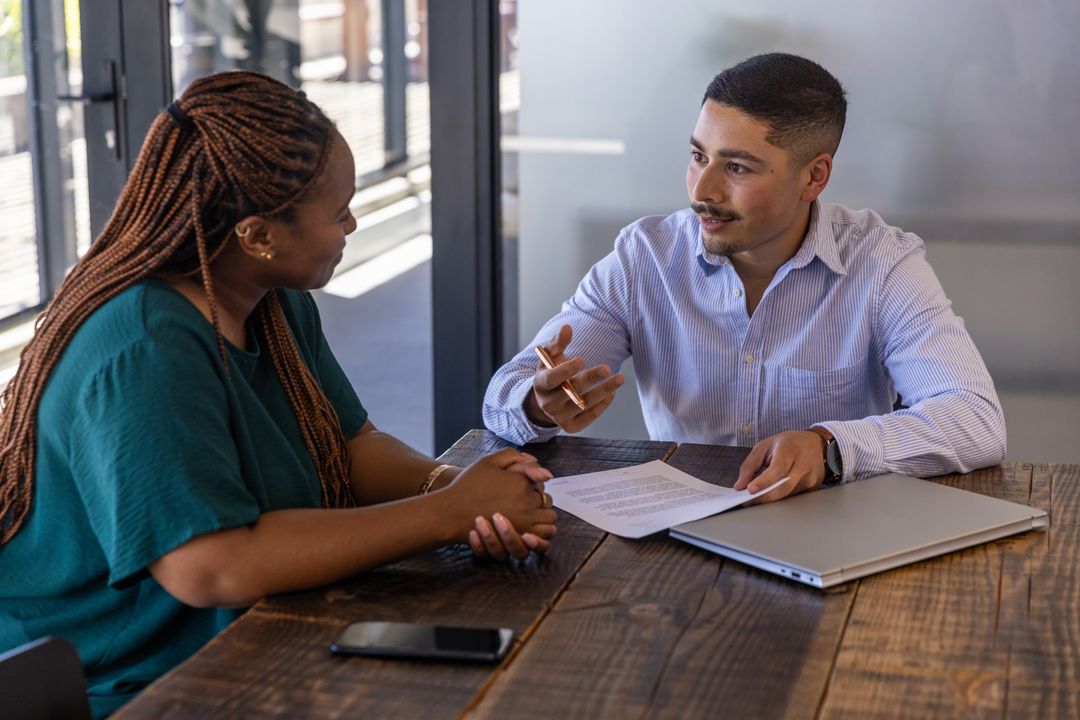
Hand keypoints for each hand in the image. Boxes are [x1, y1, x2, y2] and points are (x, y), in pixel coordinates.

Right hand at [443, 449, 557, 559]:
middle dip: (540, 500)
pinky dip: (540, 536)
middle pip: (547, 501)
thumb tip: (536, 461)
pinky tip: (529, 531)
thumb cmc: (468, 485)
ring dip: (543, 518)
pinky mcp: (518, 538)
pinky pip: (541, 540)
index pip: (541, 482)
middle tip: (526, 501)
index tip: (522, 486)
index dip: (534, 483)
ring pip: (549, 521)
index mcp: (522, 482)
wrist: (452, 512)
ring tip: (530, 516)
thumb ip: (513, 456)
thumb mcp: (489, 461)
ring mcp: (525, 522)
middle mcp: (527, 502)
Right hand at [525, 324, 623, 432]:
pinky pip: (589, 416)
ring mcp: (559, 417)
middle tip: (607, 368)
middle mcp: (547, 403)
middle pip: (571, 391)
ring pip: (583, 404)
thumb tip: (567, 327)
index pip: (551, 378)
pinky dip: (602, 405)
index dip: (566, 370)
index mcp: (540, 384)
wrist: (547, 400)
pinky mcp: (570, 427)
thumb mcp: (550, 357)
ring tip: (620, 378)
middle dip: (590, 379)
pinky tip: (611, 393)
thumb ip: (558, 342)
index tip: (582, 360)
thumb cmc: (551, 372)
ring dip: (603, 391)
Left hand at [732, 430, 826, 503]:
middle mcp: (803, 464)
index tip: (750, 490)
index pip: (777, 469)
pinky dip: (780, 498)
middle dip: (764, 497)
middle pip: (783, 487)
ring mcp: (811, 478)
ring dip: (770, 499)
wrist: (815, 443)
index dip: (764, 481)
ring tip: (757, 497)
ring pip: (787, 495)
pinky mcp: (814, 487)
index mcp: (789, 450)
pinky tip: (772, 494)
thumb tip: (739, 486)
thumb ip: (749, 465)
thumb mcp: (764, 446)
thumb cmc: (788, 444)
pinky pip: (793, 497)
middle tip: (747, 501)